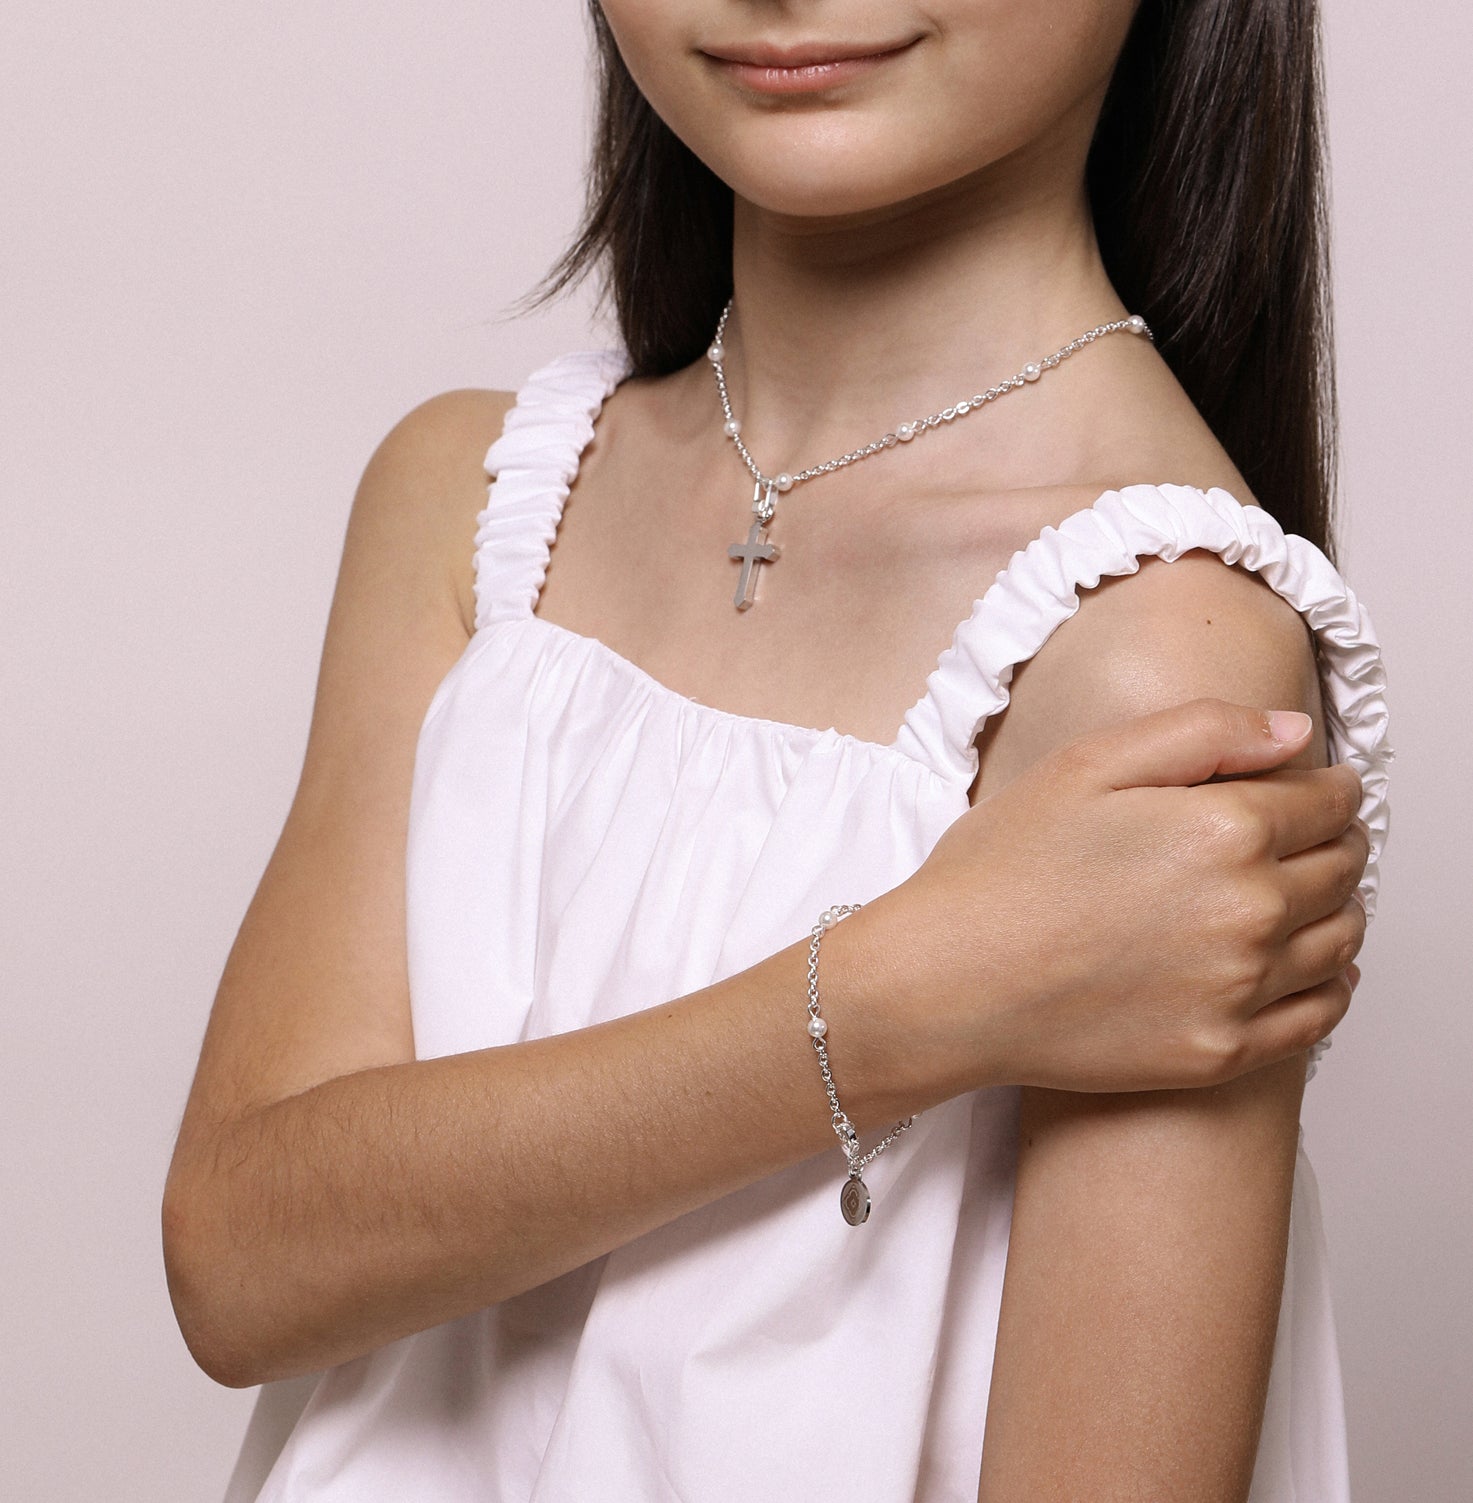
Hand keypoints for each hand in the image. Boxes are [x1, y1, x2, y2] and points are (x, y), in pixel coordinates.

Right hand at [861, 698, 1367, 1097]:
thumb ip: (1202, 732)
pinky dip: (1330, 986)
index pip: (1326, 802)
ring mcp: (1239, 988)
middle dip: (1336, 843)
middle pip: (1341, 869)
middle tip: (1311, 838)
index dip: (1329, 788)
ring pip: (1340, 940)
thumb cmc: (1000, 872)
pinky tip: (1312, 970)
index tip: (1319, 788)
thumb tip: (1293, 733)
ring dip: (1338, 910)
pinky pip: (1317, 1018)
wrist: (946, 985)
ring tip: (1308, 899)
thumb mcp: (1086, 764)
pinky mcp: (1219, 1051)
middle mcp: (1250, 910)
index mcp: (1225, 829)